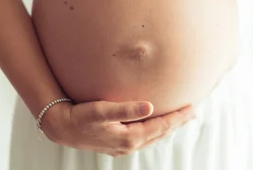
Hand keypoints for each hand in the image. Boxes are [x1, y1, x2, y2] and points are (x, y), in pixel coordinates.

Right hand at [40, 100, 195, 156]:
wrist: (60, 128)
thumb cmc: (79, 116)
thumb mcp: (101, 110)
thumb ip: (126, 109)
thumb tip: (150, 106)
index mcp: (129, 137)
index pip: (160, 126)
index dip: (177, 117)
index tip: (192, 108)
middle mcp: (128, 145)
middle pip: (160, 133)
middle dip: (176, 123)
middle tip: (192, 112)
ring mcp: (122, 147)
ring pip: (152, 137)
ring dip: (166, 127)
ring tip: (178, 119)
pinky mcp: (116, 144)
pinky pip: (142, 138)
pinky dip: (153, 131)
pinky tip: (154, 126)